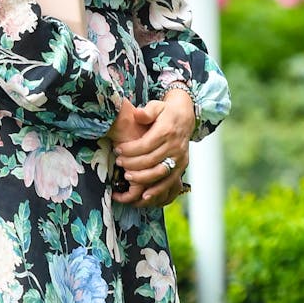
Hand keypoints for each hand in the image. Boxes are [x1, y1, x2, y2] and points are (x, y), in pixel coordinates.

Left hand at [113, 88, 195, 207]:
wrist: (185, 117)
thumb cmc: (165, 112)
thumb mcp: (156, 105)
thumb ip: (147, 111)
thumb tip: (138, 114)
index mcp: (167, 131)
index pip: (146, 145)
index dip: (130, 150)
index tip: (117, 150)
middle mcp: (175, 146)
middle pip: (151, 161)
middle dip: (132, 164)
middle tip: (119, 163)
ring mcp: (180, 159)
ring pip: (160, 174)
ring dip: (142, 178)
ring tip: (127, 176)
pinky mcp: (182, 167)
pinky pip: (170, 183)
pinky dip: (158, 191)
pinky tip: (144, 196)